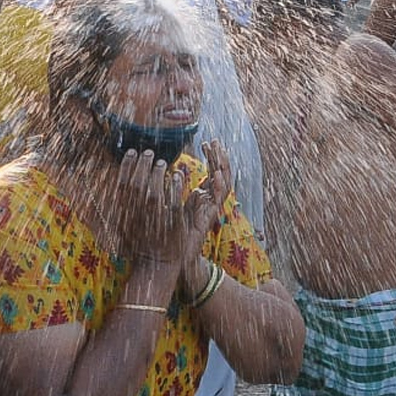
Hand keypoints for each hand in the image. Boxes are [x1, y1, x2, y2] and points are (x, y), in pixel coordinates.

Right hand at [117, 148, 177, 262]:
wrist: (155, 265)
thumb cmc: (139, 242)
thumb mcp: (123, 224)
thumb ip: (121, 204)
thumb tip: (113, 182)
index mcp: (126, 213)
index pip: (123, 183)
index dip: (127, 164)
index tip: (132, 152)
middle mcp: (138, 215)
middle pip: (138, 183)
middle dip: (143, 163)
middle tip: (149, 153)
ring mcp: (156, 219)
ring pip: (155, 189)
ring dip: (158, 172)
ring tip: (162, 163)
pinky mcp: (173, 224)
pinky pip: (175, 200)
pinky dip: (176, 185)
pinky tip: (177, 176)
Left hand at [170, 142, 226, 262]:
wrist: (175, 253)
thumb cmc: (172, 229)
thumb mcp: (173, 202)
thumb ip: (176, 188)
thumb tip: (176, 171)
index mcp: (203, 195)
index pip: (211, 171)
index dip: (211, 157)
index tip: (205, 142)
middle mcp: (211, 199)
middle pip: (220, 173)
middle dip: (218, 156)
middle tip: (213, 141)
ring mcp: (212, 207)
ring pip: (224, 183)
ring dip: (222, 166)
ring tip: (218, 151)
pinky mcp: (211, 216)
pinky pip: (219, 199)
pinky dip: (219, 185)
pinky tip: (216, 174)